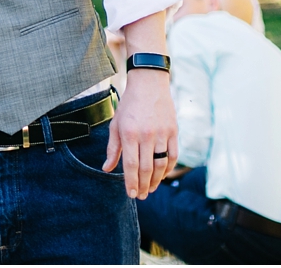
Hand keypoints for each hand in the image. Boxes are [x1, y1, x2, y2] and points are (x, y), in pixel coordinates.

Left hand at [105, 68, 176, 197]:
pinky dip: (168, 169)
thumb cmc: (129, 106)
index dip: (131, 182)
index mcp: (129, 133)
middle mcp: (146, 135)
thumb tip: (107, 169)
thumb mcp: (115, 125)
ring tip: (150, 189)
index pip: (131, 165)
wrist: (149, 85)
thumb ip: (113, 149)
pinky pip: (173, 156)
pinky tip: (162, 176)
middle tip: (141, 196)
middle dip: (143, 185)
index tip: (131, 194)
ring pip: (161, 165)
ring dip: (156, 181)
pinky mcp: (174, 132)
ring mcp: (162, 134)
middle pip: (147, 168)